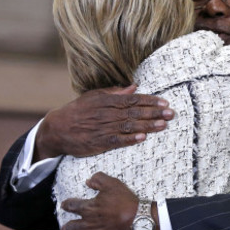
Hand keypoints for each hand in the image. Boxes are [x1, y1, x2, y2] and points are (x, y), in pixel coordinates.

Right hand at [34, 85, 173, 160]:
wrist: (58, 129)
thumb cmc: (78, 111)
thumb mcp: (94, 96)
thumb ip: (115, 92)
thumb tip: (134, 86)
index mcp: (107, 100)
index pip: (132, 99)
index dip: (150, 100)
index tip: (164, 102)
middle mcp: (107, 113)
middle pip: (134, 112)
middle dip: (154, 112)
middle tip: (171, 113)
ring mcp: (103, 128)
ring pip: (129, 126)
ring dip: (147, 125)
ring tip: (163, 124)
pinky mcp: (100, 142)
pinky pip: (117, 140)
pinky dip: (130, 139)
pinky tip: (143, 137)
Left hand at [61, 173, 139, 229]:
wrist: (140, 223)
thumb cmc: (127, 204)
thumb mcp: (114, 185)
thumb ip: (99, 179)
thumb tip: (88, 181)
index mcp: (88, 209)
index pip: (71, 206)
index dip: (67, 205)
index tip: (65, 206)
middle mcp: (85, 226)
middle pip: (68, 228)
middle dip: (66, 229)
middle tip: (67, 229)